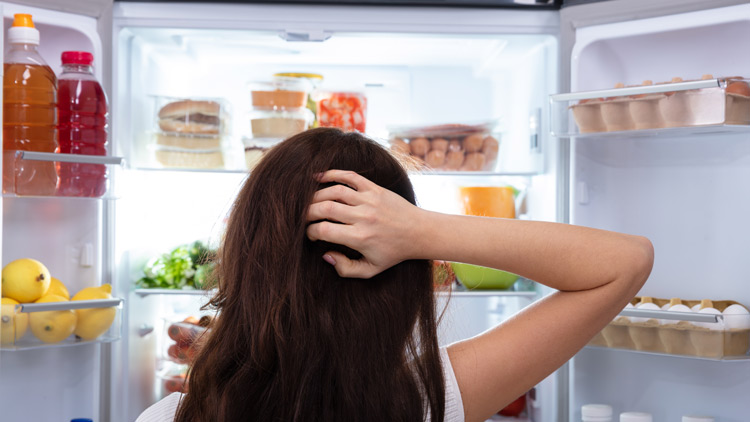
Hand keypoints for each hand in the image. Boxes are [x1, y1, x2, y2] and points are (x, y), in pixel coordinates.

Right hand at [306, 170, 423, 277]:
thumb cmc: (393, 253)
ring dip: (316, 195)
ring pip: (334, 191)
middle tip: (303, 218)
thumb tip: (326, 255)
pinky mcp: (375, 188)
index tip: (311, 234)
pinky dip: (333, 174)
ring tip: (309, 202)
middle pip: (324, 208)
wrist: (419, 232)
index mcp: (360, 238)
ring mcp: (369, 200)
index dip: (310, 232)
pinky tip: (319, 177)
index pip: (323, 230)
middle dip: (307, 212)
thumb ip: (346, 269)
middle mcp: (363, 217)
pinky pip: (350, 177)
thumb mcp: (371, 269)